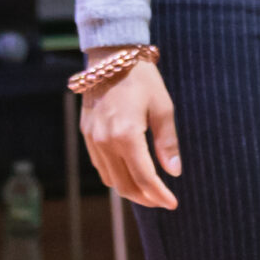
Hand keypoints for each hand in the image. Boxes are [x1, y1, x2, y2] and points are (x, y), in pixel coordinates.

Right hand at [79, 53, 178, 209]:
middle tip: (162, 201)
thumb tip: (174, 172)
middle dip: (145, 198)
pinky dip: (115, 176)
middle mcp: (105, 141)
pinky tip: (129, 174)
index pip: (144, 177)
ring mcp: (92, 139)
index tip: (173, 203)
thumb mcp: (163, 108)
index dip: (159, 195)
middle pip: (125, 185)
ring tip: (148, 191)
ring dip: (130, 190)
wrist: (111, 56)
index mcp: (126, 135)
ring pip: (110, 179)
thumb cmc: (142, 79)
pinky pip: (100, 166)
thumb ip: (167, 143)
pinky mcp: (86, 134)